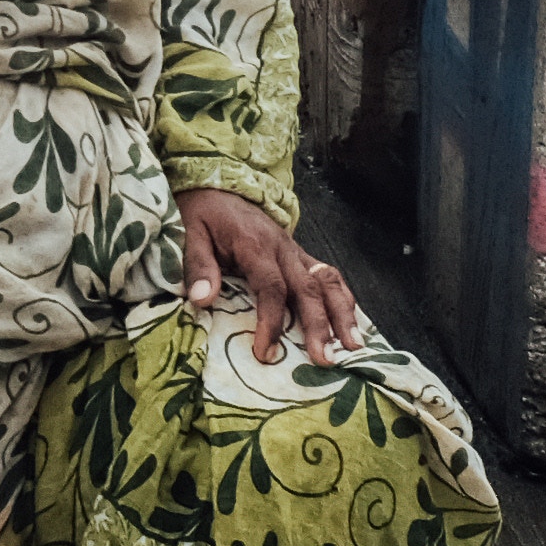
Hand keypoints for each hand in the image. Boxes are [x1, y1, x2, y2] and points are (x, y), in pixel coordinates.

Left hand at [180, 187, 365, 366]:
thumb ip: (199, 266)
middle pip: (309, 288)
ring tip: (354, 346)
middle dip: (320, 326)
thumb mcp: (191, 234)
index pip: (271, 287)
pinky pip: (328, 275)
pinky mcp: (301, 255)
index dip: (271, 321)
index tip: (266, 352)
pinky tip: (353, 324)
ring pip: (327, 281)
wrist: (218, 186)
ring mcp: (296, 252)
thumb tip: (203, 299)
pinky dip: (344, 299)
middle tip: (326, 359)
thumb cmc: (204, 214)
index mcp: (255, 245)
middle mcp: (283, 249)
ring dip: (342, 314)